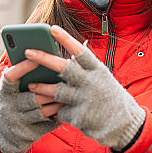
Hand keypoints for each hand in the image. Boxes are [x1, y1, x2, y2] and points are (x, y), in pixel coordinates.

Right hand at [0, 59, 61, 152]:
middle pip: (33, 97)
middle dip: (51, 90)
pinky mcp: (29, 134)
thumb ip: (24, 78)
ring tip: (70, 95)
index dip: (23, 67)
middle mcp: (8, 107)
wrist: (3, 133)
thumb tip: (46, 59)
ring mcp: (18, 122)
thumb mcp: (12, 91)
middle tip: (67, 81)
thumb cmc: (13, 103)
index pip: (11, 76)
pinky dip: (58, 117)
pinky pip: (48, 124)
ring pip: (43, 112)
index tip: (37, 57)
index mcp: (4, 91)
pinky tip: (67, 110)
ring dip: (58, 104)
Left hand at [26, 25, 144, 150]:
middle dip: (44, 59)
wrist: (124, 124)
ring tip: (30, 85)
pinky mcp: (79, 117)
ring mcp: (85, 100)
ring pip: (57, 91)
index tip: (52, 28)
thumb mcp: (103, 78)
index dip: (66, 39)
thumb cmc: (109, 96)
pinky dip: (57, 111)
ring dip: (41, 88)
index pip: (80, 51)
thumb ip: (87, 68)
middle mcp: (92, 83)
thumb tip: (74, 49)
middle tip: (28, 51)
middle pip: (64, 68)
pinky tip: (53, 111)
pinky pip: (61, 111)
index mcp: (98, 71)